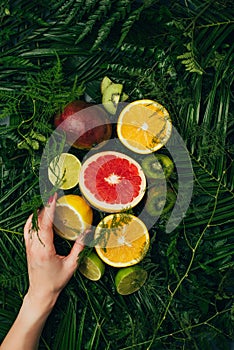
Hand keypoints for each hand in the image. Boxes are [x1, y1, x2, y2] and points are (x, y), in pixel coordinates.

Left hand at [24, 193, 83, 308]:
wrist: (40, 293)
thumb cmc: (56, 281)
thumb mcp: (71, 265)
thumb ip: (79, 247)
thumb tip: (88, 232)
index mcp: (44, 250)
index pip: (45, 225)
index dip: (49, 209)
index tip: (53, 197)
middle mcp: (34, 246)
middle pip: (36, 220)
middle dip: (45, 206)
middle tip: (54, 196)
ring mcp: (28, 246)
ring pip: (30, 223)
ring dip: (39, 212)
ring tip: (49, 204)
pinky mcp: (27, 247)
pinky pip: (28, 229)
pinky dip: (33, 220)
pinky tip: (39, 216)